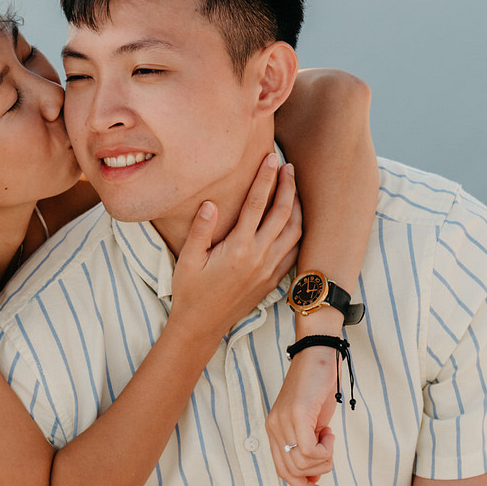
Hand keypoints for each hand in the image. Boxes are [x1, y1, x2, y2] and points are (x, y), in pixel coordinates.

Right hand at [168, 155, 301, 341]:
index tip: (271, 158)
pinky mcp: (272, 281)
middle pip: (284, 214)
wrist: (202, 327)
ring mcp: (269, 270)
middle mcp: (259, 257)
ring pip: (295, 232)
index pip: (257, 204)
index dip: (265, 178)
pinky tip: (294, 222)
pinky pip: (295, 252)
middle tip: (288, 167)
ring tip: (293, 190)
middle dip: (288, 187)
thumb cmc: (191, 293)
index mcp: (238, 248)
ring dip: (298, 208)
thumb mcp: (188, 260)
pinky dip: (298, 233)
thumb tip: (210, 203)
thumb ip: (200, 230)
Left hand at [266, 349, 338, 485]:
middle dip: (316, 473)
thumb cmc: (318, 386)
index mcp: (274, 431)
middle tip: (329, 453)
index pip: (282, 471)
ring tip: (329, 438)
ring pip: (302, 463)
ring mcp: (283, 422)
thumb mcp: (313, 423)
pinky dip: (325, 449)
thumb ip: (310, 446)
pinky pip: (309, 450)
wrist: (318, 354)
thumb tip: (315, 476)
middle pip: (291, 472)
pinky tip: (329, 433)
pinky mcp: (297, 415)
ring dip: (323, 459)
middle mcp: (274, 428)